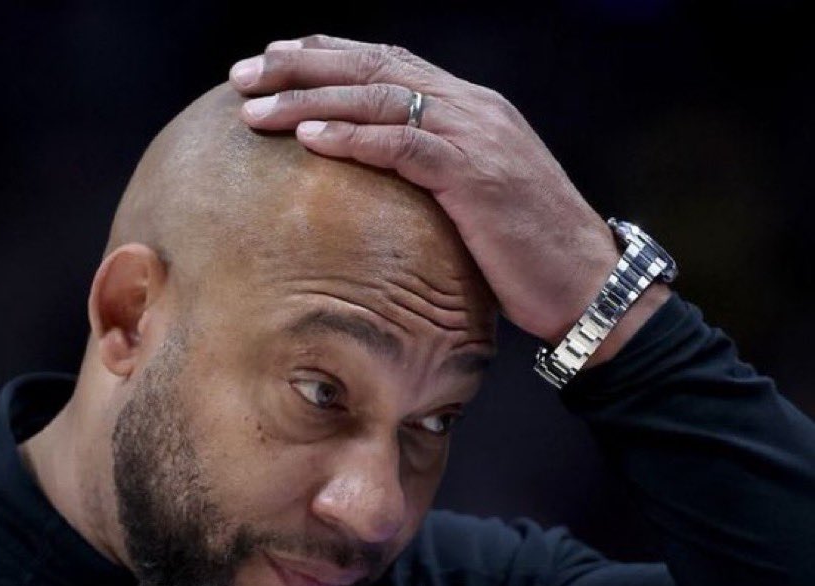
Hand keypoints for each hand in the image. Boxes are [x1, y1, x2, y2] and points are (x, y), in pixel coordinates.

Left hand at [229, 35, 622, 342]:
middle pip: (371, 66)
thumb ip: (434, 174)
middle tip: (244, 72)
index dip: (326, 56)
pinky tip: (308, 137)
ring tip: (256, 104)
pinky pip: (403, 145)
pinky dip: (352, 137)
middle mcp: (471, 107)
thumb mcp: (476, 201)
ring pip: (378, 97)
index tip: (273, 62)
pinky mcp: (476, 175)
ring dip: (309, 98)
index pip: (386, 63)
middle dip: (301, 65)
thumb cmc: (527, 254)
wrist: (587, 283)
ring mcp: (475, 136)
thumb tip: (383, 183)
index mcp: (469, 108)